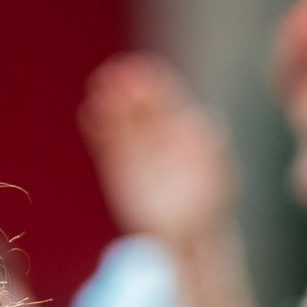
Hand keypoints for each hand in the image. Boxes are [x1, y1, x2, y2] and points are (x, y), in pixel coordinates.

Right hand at [79, 54, 237, 247]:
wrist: (189, 234)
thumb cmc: (208, 205)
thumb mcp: (218, 179)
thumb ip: (211, 154)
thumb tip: (210, 131)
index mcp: (185, 129)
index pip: (166, 99)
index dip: (152, 84)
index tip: (139, 72)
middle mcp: (160, 134)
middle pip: (141, 106)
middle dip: (128, 90)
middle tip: (114, 77)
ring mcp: (138, 150)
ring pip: (122, 122)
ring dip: (109, 105)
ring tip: (98, 92)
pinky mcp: (118, 167)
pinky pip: (107, 143)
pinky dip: (98, 129)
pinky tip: (89, 114)